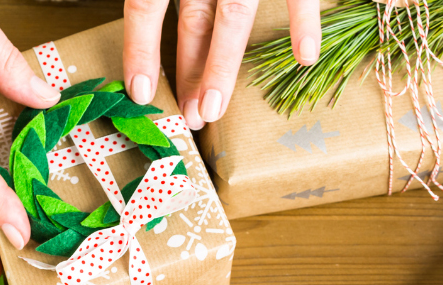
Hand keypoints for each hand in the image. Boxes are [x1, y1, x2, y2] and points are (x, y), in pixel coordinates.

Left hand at [122, 0, 320, 129]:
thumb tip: (146, 53)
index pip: (146, 5)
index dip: (140, 48)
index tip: (138, 92)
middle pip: (193, 23)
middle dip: (189, 72)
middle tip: (187, 115)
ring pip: (233, 18)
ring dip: (223, 66)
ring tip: (214, 109)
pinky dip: (303, 22)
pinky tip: (304, 56)